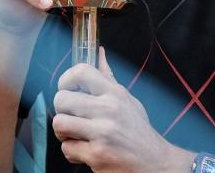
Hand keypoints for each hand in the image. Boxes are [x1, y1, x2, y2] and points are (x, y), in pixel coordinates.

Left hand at [53, 49, 187, 171]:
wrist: (154, 162)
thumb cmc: (138, 131)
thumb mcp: (128, 100)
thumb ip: (109, 78)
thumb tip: (99, 53)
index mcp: (115, 93)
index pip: (81, 71)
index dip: (65, 79)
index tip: (66, 89)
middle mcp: (109, 110)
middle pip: (62, 98)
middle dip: (61, 110)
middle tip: (71, 117)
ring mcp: (102, 133)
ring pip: (59, 123)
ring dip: (63, 132)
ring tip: (75, 134)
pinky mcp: (96, 154)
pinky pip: (66, 148)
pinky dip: (72, 152)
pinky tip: (85, 150)